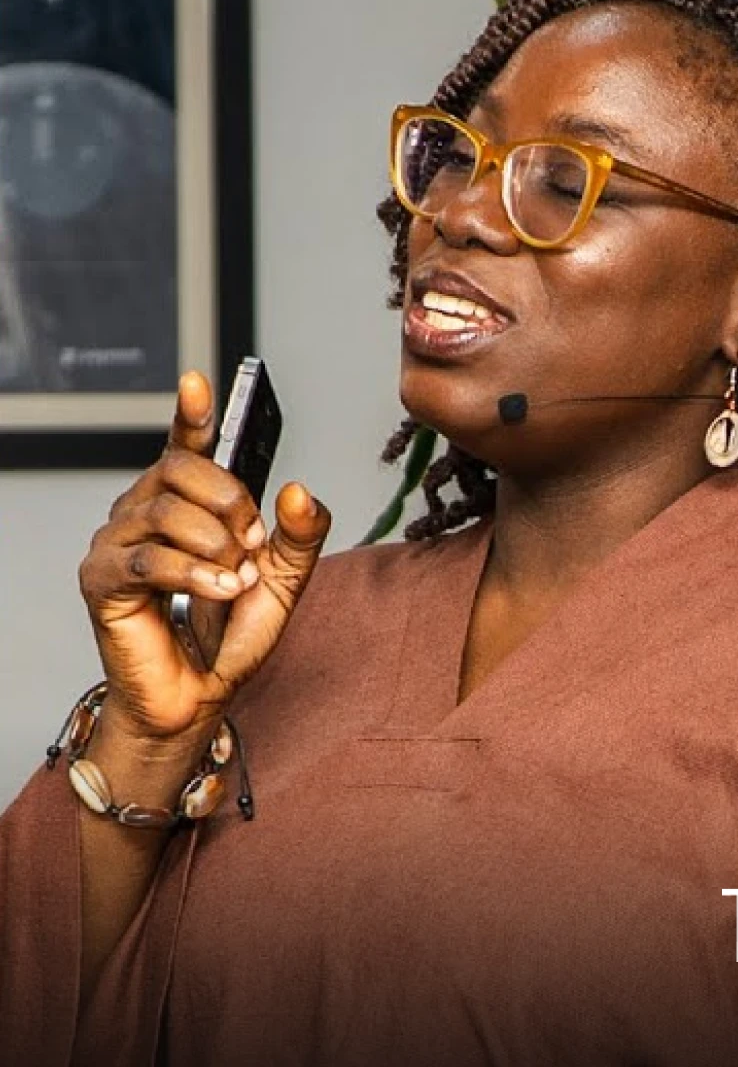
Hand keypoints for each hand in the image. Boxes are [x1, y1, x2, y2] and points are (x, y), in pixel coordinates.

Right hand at [78, 371, 331, 740]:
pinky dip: (193, 574)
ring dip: (215, 545)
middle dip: (231, 502)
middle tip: (252, 544)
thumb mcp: (285, 579)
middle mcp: (145, 510)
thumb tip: (297, 488)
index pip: (185, 445)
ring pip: (166, 511)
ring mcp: (117, 542)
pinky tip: (218, 590)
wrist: (202, 693)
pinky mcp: (100, 580)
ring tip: (235, 580)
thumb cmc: (233, 632)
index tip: (200, 381)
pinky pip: (146, 558)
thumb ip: (301, 533)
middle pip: (181, 468)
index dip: (191, 412)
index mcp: (187, 502)